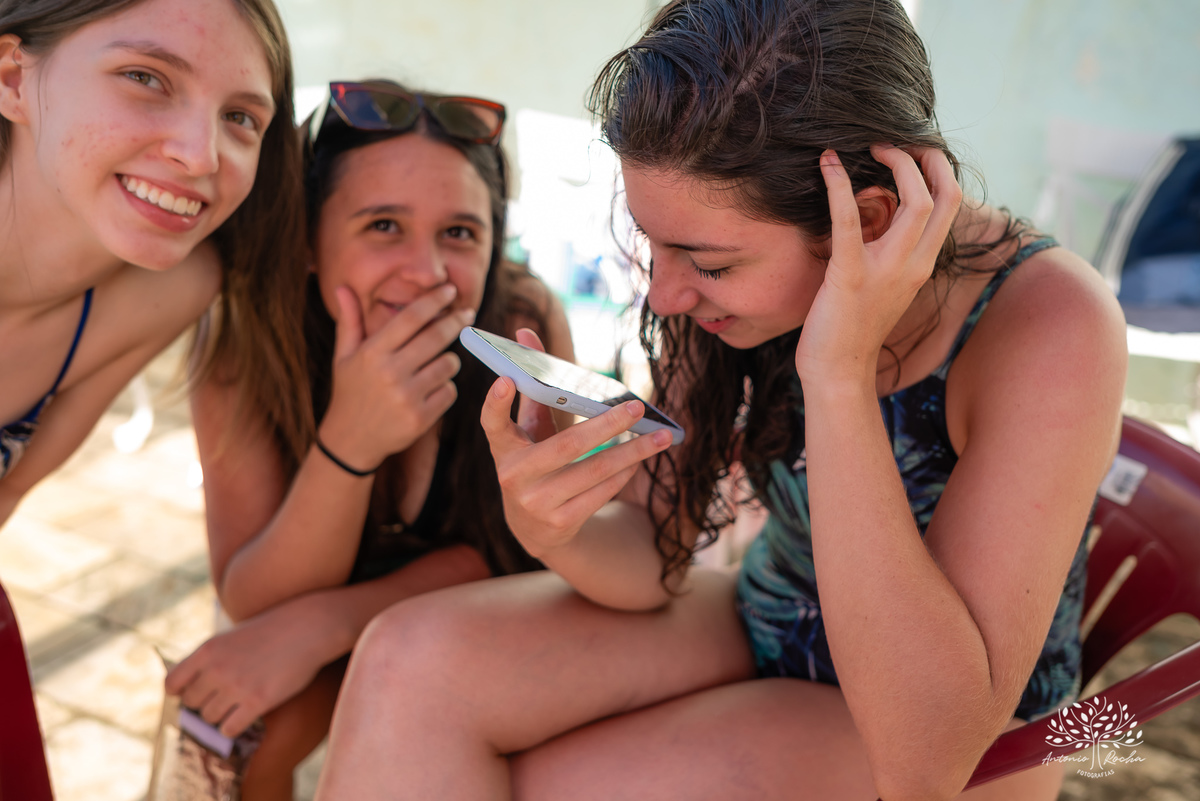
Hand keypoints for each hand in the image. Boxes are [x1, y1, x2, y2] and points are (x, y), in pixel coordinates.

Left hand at [164, 599, 339, 736]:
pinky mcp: (258, 701)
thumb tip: (191, 688)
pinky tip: (245, 715)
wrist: (308, 627)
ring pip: (209, 718)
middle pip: (191, 704)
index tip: (196, 692)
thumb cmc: (271, 630)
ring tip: (237, 704)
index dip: (181, 692)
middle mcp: (217, 669)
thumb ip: (210, 659)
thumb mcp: (232, 636)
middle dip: (204, 703)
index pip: (172, 684)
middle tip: (222, 698)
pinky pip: (229, 729)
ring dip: (220, 715)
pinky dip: (233, 727)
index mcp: (207, 650)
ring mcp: (237, 686)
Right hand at [320, 283, 473, 467]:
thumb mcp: (344, 356)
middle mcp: (390, 373)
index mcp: (373, 353)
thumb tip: (342, 287)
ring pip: (448, 365)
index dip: (434, 300)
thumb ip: (349, 321)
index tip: (450, 290)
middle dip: (456, 322)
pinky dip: (446, 387)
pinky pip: (450, 391)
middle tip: (467, 313)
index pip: (411, 317)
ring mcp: (407, 397)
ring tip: (437, 362)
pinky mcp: (421, 418)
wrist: (350, 440)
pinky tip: (432, 389)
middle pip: (436, 337)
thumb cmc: (350, 391)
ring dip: (449, 360)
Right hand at [479, 333, 673, 557]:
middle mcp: (514, 477)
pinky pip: (601, 492)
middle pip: (567, 446)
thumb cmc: (535, 462)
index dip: (495, 403)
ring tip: (660, 436)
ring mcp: (536, 503)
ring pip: (594, 470)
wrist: (532, 529)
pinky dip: (624, 472)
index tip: (505, 379)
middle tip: (638, 407)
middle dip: (607, 425)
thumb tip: (525, 332)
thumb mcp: (529, 428)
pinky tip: (641, 458)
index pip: (492, 424)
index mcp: (504, 448)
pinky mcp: (560, 523)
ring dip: (632, 452)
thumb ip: (532, 386)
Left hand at [794, 145, 961, 386]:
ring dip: (896, 165)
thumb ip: (888, 251)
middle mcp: (914, 265)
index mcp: (922, 264)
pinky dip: (839, 187)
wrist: (838, 371)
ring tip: (869, 147)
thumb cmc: (852, 327)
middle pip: (945, 196)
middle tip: (894, 141)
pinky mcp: (850, 275)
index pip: (949, 204)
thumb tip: (877, 211)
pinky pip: (849, 220)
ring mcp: (886, 270)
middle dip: (927, 158)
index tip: (912, 151)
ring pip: (915, 202)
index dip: (937, 170)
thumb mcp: (882, 284)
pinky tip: (827, 164)